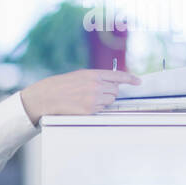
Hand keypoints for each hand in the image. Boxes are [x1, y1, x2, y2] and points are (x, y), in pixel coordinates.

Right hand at [20, 69, 142, 124]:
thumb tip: (110, 81)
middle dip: (110, 91)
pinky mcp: (90, 110)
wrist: (47, 96)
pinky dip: (97, 108)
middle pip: (115, 90)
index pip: (117, 75)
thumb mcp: (79, 75)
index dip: (130, 79)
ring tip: (88, 98)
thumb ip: (95, 77)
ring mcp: (93, 98)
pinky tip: (85, 105)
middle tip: (97, 92)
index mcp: (92, 74)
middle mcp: (95, 85)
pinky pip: (102, 109)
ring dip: (104, 100)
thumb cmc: (61, 85)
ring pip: (110, 100)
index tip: (138, 81)